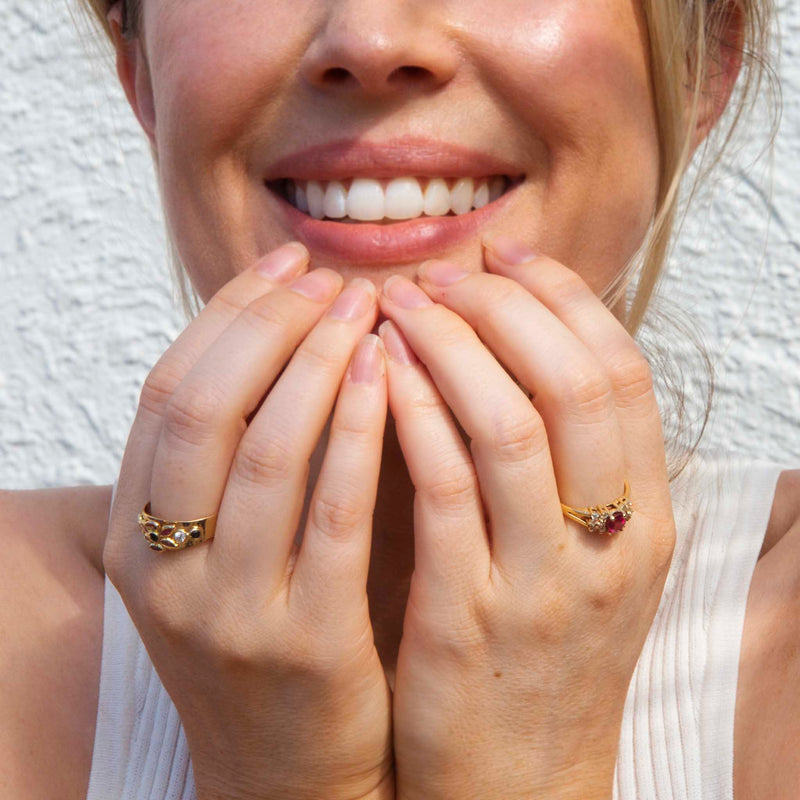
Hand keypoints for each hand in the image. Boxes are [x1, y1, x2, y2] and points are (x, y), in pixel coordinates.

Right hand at [104, 243, 394, 799]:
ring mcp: (228, 610)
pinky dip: (357, 433)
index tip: (286, 264)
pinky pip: (331, 515)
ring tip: (367, 310)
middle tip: (330, 279)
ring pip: (266, 452)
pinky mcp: (302, 644)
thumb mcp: (218, 550)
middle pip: (204, 407)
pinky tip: (390, 378)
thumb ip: (235, 460)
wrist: (283, 771)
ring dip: (317, 363)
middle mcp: (162, 568)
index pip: (169, 391)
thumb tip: (285, 340)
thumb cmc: (264, 635)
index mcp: (133, 533)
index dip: (229, 315)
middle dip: (270, 325)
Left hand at [377, 235, 675, 799]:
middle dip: (502, 308)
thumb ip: (566, 464)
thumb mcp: (586, 556)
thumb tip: (513, 346)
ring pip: (507, 425)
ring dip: (448, 349)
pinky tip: (377, 376)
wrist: (521, 778)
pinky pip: (442, 489)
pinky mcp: (469, 617)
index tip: (505, 254)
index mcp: (646, 517)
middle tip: (442, 275)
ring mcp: (542, 583)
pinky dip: (412, 416)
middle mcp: (610, 542)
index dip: (562, 297)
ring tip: (398, 308)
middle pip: (571, 382)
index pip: (621, 372)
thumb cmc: (543, 650)